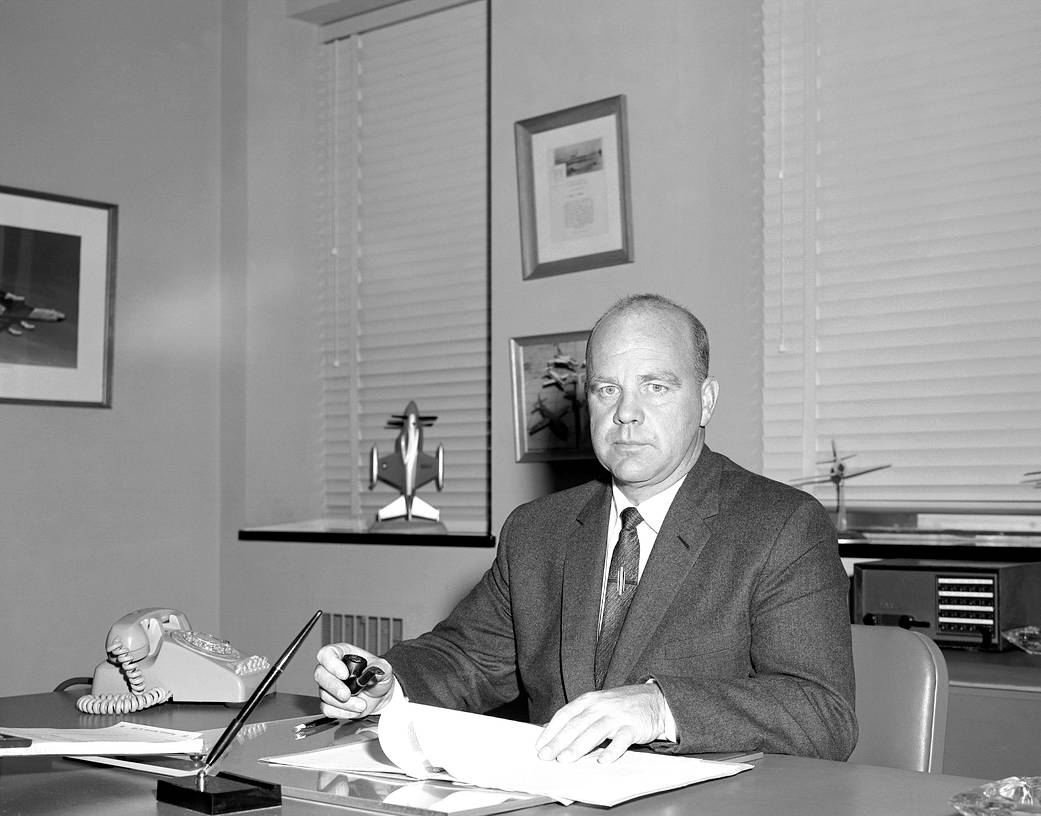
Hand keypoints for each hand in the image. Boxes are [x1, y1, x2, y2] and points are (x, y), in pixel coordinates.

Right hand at [314, 643, 394, 718]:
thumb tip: (375, 673)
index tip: (345, 674)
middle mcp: (331, 669)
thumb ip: (380, 668)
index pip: (327, 653)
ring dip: (344, 703)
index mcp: (342, 654)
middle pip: (320, 675)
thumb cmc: (377, 676)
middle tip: (347, 695)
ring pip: (324, 695)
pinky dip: (342, 712)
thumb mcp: (383, 668)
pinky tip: (355, 710)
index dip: (332, 664)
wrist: (380, 695)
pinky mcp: (329, 702)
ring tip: (362, 704)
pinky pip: (327, 709)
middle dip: (334, 687)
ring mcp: (328, 686)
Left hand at [534, 683, 664, 763]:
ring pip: (595, 731)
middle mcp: (601, 706)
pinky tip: (603, 761)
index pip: (565, 714)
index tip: (539, 746)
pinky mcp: (633, 726)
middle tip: (546, 756)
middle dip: (559, 741)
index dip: (551, 730)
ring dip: (578, 747)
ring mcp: (618, 715)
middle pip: (577, 724)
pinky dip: (612, 751)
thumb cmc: (620, 706)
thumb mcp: (597, 705)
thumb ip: (577, 717)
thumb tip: (550, 731)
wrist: (655, 700)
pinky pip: (621, 739)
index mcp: (589, 700)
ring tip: (565, 760)